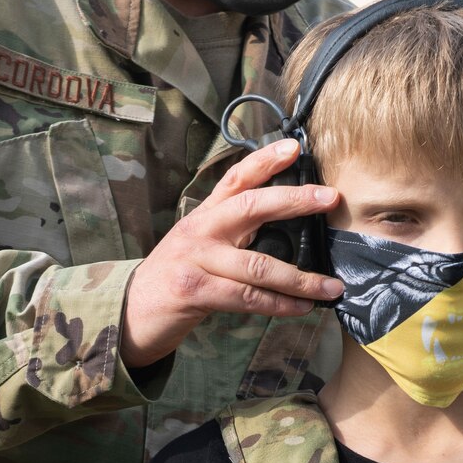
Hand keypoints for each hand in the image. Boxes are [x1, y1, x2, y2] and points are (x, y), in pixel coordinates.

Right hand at [120, 137, 342, 369]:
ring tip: (331, 287)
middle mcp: (200, 231)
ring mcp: (196, 260)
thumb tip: (283, 232)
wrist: (131, 315)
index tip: (294, 147)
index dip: (264, 160)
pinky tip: (302, 308)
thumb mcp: (198, 247)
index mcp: (204, 216)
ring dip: (301, 279)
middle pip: (251, 206)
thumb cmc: (174, 281)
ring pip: (259, 265)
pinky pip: (247, 297)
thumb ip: (231, 234)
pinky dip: (279, 304)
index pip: (235, 178)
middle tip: (330, 198)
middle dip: (294, 201)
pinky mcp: (195, 291)